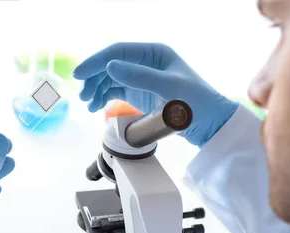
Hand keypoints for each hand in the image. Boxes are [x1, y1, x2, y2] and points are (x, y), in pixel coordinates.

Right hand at [73, 42, 238, 146]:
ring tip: (87, 104)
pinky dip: (103, 97)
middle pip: (110, 65)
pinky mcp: (138, 94)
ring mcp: (141, 78)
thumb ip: (139, 77)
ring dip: (96, 89)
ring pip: (110, 78)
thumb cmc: (195, 103)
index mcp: (154, 53)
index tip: (79, 74)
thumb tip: (109, 66)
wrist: (209, 124)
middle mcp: (145, 62)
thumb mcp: (168, 88)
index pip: (118, 52)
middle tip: (83, 95)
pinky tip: (95, 107)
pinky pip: (114, 91)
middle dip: (94, 78)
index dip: (96, 61)